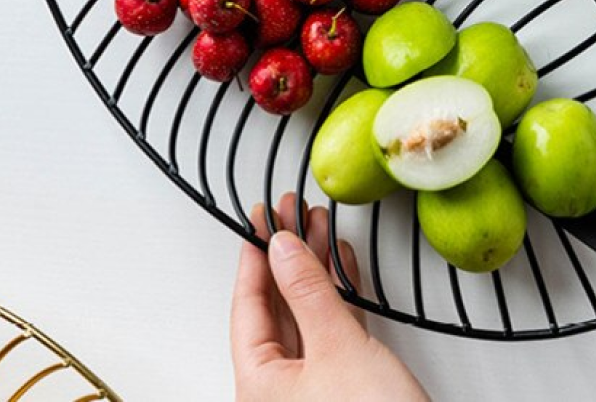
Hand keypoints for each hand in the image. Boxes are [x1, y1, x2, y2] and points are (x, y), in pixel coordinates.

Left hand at [231, 193, 429, 401]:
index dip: (254, 256)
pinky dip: (338, 294)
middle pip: (276, 306)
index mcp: (259, 386)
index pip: (247, 306)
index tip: (260, 218)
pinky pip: (333, 329)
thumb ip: (307, 291)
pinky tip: (342, 266)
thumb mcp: (335, 347)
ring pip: (307, 314)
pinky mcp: (348, 385)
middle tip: (288, 212)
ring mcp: (315, 388)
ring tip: (318, 226)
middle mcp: (282, 389)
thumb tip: (281, 248)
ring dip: (315, 269)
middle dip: (287, 255)